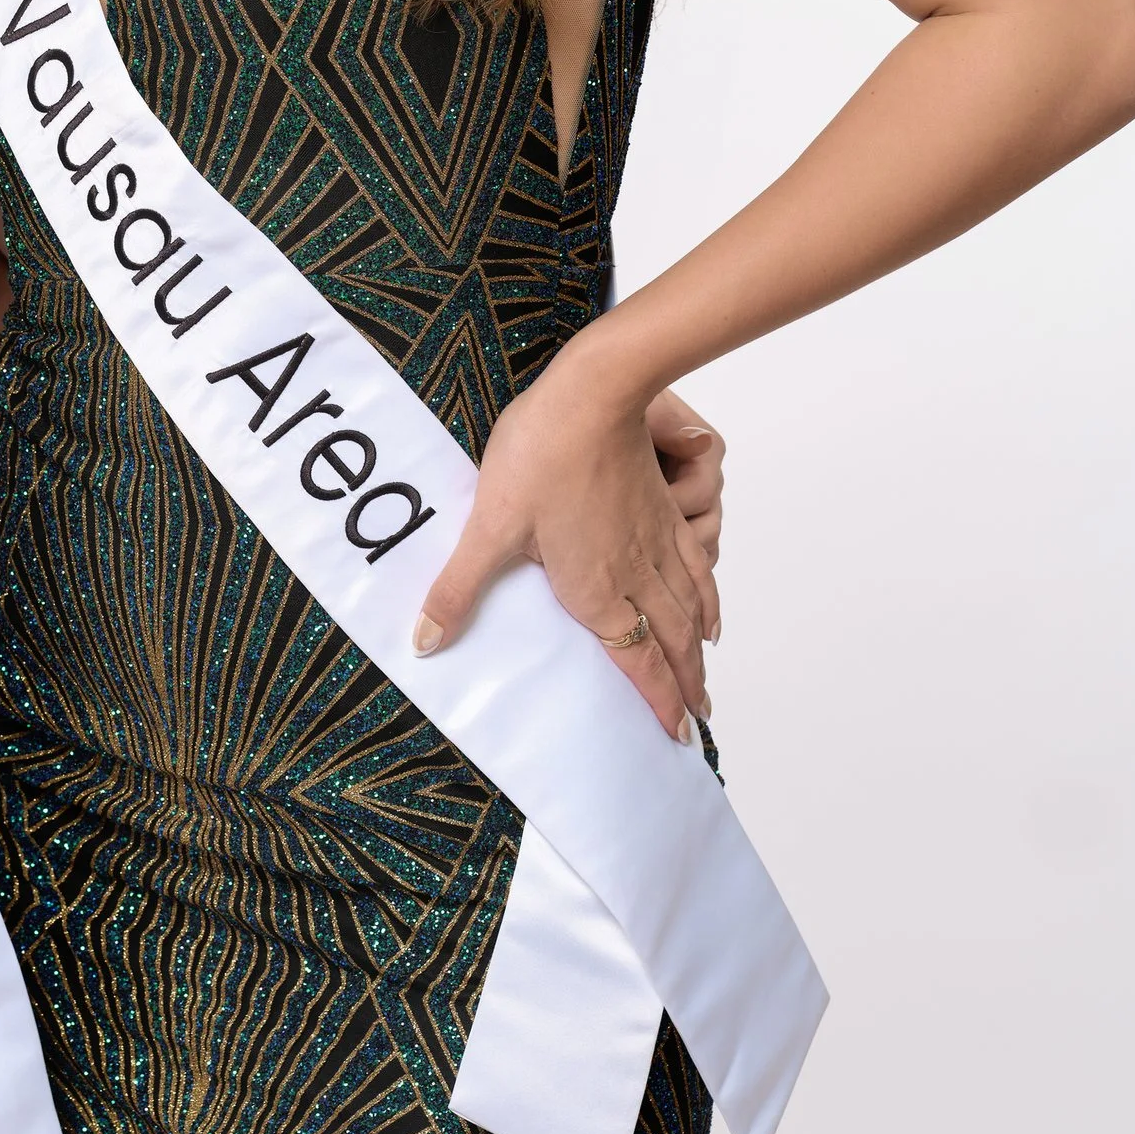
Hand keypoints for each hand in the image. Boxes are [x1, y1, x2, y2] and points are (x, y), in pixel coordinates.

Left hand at [415, 355, 716, 736]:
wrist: (595, 396)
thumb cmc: (541, 457)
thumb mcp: (490, 525)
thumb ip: (459, 588)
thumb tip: (423, 641)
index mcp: (597, 588)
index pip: (637, 660)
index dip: (658, 701)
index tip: (676, 737)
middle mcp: (636, 573)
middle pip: (671, 644)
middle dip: (685, 689)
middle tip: (699, 725)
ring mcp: (657, 542)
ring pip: (689, 611)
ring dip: (698, 654)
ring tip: (705, 684)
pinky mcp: (665, 511)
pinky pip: (698, 568)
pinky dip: (709, 600)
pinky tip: (711, 615)